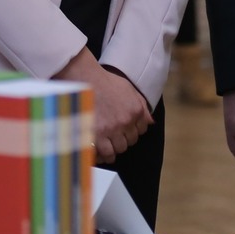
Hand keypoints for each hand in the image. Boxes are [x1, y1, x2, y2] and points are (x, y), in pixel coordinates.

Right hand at [59, 48, 152, 162]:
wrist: (83, 79)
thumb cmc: (104, 81)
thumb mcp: (128, 89)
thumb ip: (141, 105)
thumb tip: (150, 121)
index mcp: (135, 111)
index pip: (141, 131)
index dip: (131, 131)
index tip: (124, 130)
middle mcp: (126, 122)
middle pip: (129, 142)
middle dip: (122, 140)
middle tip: (112, 137)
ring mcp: (111, 130)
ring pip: (117, 150)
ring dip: (112, 149)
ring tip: (104, 146)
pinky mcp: (96, 136)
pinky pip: (104, 153)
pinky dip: (101, 154)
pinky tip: (97, 151)